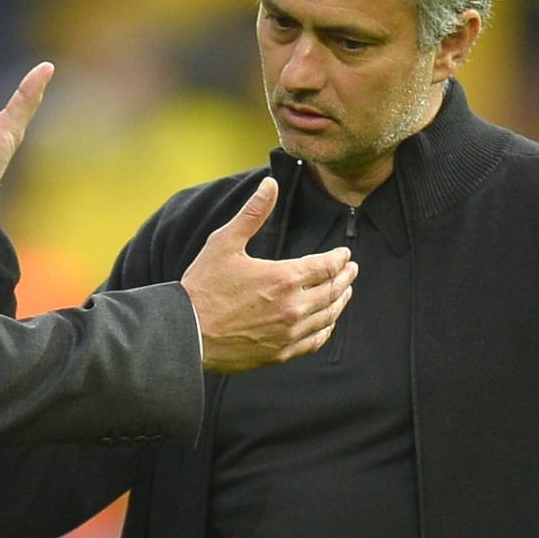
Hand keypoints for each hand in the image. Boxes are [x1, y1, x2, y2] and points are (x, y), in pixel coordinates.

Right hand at [179, 178, 357, 373]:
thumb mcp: (224, 243)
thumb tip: (270, 184)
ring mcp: (289, 333)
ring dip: (340, 301)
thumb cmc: (203, 286)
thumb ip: (253, 213)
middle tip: (351, 269)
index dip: (339, 258)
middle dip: (345, 277)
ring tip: (345, 292)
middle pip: (333, 291)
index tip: (344, 254)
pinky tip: (327, 323)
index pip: (326, 266)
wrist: (186, 333)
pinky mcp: (281, 353)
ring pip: (328, 316)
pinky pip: (315, 341)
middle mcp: (293, 307)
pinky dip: (326, 329)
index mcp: (284, 278)